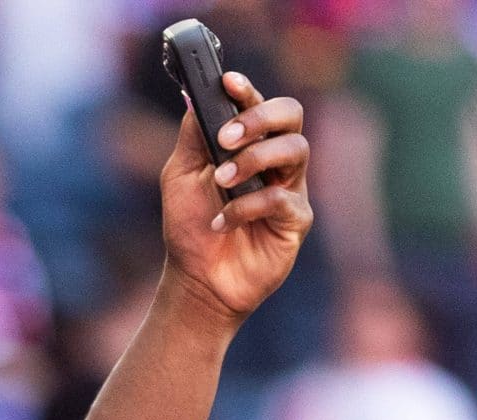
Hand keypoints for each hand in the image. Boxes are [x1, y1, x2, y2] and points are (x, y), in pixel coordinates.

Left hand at [159, 72, 311, 325]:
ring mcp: (290, 188)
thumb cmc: (190, 226)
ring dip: (252, 160)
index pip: (257, 104)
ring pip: (295, 150)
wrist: (196, 280)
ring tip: (221, 181)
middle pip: (291, 115)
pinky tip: (221, 221)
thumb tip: (196, 98)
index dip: (247, 89)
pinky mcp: (296, 220)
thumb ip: (193, 137)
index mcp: (248, 144)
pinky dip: (247, 206)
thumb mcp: (180, 176)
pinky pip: (282, 199)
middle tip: (226, 138)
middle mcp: (274, 160)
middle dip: (259, 117)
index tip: (228, 82)